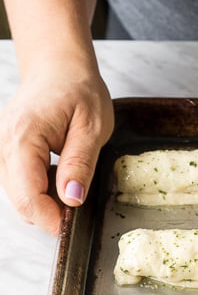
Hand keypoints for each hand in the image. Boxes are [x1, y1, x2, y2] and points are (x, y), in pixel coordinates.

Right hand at [0, 53, 113, 234]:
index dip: (51, 219)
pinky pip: (21, 185)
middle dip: (49, 214)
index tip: (73, 227)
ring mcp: (1, 150)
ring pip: (19, 197)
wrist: (59, 67)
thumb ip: (80, 164)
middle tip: (80, 207)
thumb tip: (71, 198)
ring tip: (72, 184)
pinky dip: (41, 191)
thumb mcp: (92, 127)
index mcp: (22, 138)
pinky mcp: (7, 154)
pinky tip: (60, 177)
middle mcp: (3, 146)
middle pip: (20, 202)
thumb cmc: (78, 90)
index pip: (28, 196)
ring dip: (46, 203)